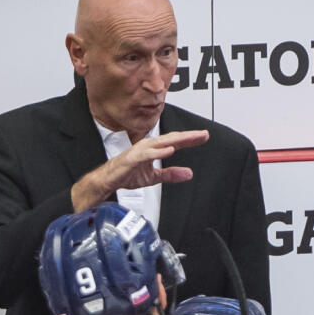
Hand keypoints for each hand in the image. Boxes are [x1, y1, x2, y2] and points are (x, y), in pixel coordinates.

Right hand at [71, 130, 208, 210]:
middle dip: (188, 136)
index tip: (204, 136)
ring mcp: (140, 150)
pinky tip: (169, 150)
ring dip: (176, 140)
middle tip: (203, 134)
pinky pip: (147, 154)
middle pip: (172, 138)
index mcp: (154, 148)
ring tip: (190, 139)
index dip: (190, 139)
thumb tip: (188, 174)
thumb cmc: (127, 173)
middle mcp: (148, 146)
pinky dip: (158, 152)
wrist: (109, 180)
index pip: (175, 141)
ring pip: (161, 143)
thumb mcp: (154, 177)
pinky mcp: (133, 158)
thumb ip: (171, 174)